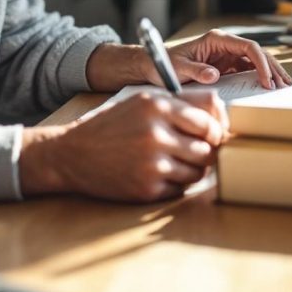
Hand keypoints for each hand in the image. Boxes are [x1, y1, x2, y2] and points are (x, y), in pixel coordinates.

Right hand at [20, 88, 226, 201]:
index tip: (211, 137)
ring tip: (173, 163)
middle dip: (205, 153)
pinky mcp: (147, 188)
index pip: (209, 123)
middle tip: (194, 153)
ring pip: (197, 173)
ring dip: (191, 170)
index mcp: (157, 107)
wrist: (71, 154)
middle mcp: (156, 134)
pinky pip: (179, 189)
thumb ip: (179, 105)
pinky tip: (155, 174)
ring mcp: (152, 164)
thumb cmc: (111, 126)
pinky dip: (173, 184)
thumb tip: (220, 117)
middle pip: (207, 150)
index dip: (215, 132)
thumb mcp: (141, 102)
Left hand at [158, 29, 291, 89]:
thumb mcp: (178, 68)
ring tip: (284, 86)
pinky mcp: (226, 66)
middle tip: (282, 86)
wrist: (154, 65)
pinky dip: (260, 78)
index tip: (266, 80)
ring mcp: (227, 55)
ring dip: (270, 72)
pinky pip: (248, 70)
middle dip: (271, 68)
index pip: (248, 47)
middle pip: (257, 53)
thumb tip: (214, 75)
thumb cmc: (165, 64)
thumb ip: (196, 71)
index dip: (261, 62)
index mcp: (217, 39)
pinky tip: (270, 86)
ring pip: (256, 61)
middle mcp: (225, 45)